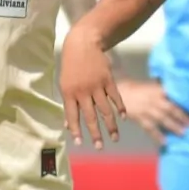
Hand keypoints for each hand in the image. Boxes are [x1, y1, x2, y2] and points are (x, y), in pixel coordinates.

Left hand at [59, 26, 125, 148]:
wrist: (83, 43)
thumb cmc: (71, 65)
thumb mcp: (64, 83)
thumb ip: (67, 104)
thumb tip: (67, 124)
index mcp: (69, 93)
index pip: (72, 115)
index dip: (76, 130)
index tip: (80, 143)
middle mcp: (83, 91)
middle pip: (90, 116)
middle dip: (95, 133)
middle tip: (100, 147)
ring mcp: (97, 85)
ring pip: (105, 110)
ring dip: (110, 125)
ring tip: (115, 138)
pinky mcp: (108, 80)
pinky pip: (115, 97)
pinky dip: (120, 108)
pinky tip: (124, 118)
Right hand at [120, 80, 188, 144]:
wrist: (118, 93)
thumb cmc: (136, 88)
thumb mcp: (150, 86)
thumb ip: (162, 89)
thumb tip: (177, 91)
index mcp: (157, 90)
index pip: (172, 96)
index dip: (183, 102)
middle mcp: (152, 99)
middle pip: (169, 108)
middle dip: (181, 116)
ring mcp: (145, 109)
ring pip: (161, 118)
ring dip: (172, 126)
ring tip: (182, 133)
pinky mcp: (139, 117)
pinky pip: (149, 127)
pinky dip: (157, 135)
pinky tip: (164, 142)